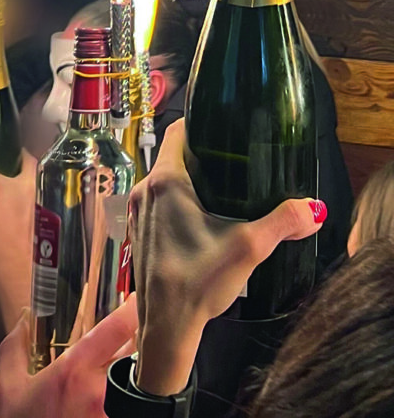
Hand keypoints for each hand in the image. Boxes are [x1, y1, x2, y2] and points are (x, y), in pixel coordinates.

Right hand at [0, 296, 136, 417]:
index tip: (138, 297)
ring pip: (138, 383)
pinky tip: (121, 402)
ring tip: (123, 376)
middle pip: (136, 355)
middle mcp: (102, 393)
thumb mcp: (8, 392)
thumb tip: (22, 319)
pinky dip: (130, 401)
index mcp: (75, 374)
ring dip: (132, 376)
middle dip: (134, 346)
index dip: (132, 308)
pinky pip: (135, 407)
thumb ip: (14, 350)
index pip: (117, 329)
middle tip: (130, 339)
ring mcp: (116, 416)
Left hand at [130, 120, 326, 395]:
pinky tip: (202, 222)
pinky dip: (177, 205)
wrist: (166, 329)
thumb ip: (283, 223)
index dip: (200, 125)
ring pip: (165, 183)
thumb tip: (314, 209)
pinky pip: (158, 205)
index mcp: (166, 181)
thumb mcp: (249, 248)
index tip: (225, 129)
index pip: (178, 132)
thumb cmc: (199, 281)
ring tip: (223, 192)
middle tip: (235, 164)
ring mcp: (139, 213)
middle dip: (203, 158)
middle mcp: (145, 190)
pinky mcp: (139, 235)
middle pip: (174, 157)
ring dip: (189, 183)